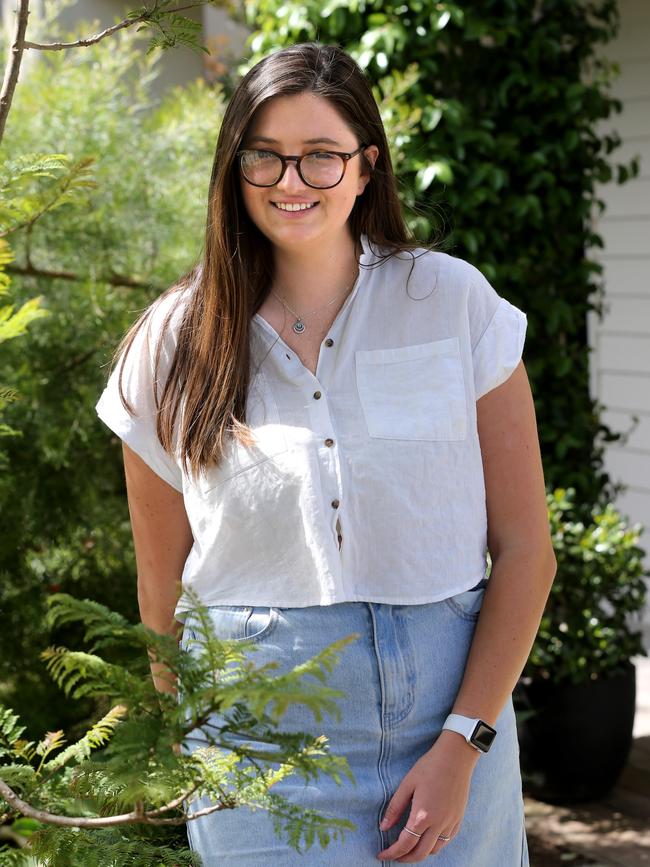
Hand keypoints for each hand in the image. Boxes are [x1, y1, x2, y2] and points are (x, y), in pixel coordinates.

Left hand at [376, 730, 478, 861]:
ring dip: (421, 853)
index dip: (392, 853)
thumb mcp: (407, 783)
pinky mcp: (458, 819)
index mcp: (423, 815)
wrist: (456, 757)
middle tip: (394, 856)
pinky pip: (446, 841)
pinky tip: (427, 839)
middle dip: (405, 858)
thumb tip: (383, 827)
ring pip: (435, 850)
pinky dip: (435, 845)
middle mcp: (438, 824)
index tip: (381, 855)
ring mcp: (451, 823)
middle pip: (421, 853)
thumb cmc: (429, 766)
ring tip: (409, 848)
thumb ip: (395, 807)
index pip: (405, 844)